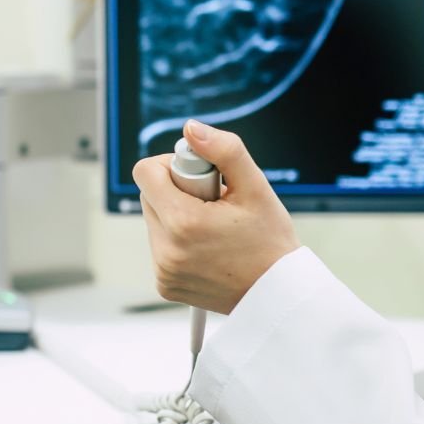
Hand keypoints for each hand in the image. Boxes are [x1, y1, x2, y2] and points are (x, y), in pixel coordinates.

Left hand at [138, 119, 299, 313]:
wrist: (278, 294)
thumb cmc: (270, 241)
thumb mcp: (255, 187)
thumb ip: (223, 150)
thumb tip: (191, 129)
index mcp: (183, 222)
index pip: (145, 172)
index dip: (171, 165)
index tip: (201, 177)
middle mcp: (166, 250)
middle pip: (149, 195)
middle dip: (178, 191)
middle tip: (214, 203)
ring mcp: (163, 271)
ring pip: (154, 220)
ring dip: (178, 216)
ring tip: (214, 228)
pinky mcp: (164, 284)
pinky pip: (160, 246)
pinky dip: (178, 241)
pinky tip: (209, 247)